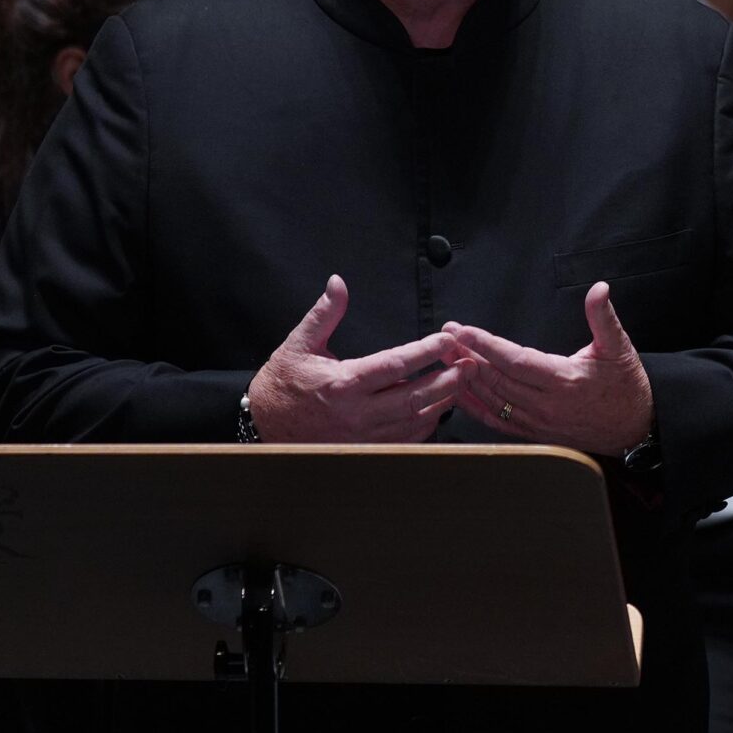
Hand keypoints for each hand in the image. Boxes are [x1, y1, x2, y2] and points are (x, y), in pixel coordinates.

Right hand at [246, 275, 474, 441]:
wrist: (263, 425)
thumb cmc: (283, 382)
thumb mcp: (299, 343)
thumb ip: (324, 314)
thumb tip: (338, 282)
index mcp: (343, 383)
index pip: (394, 366)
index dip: (425, 352)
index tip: (446, 339)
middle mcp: (357, 413)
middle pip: (414, 397)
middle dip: (447, 381)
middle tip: (468, 364)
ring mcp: (364, 436)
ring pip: (415, 421)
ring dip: (442, 402)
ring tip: (461, 382)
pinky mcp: (366, 449)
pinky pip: (406, 440)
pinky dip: (427, 424)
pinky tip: (439, 407)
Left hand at [443, 283, 655, 454]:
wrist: (635, 426)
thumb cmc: (626, 385)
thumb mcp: (620, 346)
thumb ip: (603, 317)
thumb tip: (599, 288)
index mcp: (565, 379)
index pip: (515, 360)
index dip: (485, 344)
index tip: (462, 330)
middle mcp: (547, 404)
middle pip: (496, 379)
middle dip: (467, 355)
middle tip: (444, 336)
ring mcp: (538, 421)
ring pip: (493, 399)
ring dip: (466, 378)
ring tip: (446, 357)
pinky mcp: (535, 432)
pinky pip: (497, 420)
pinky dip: (475, 406)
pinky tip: (459, 391)